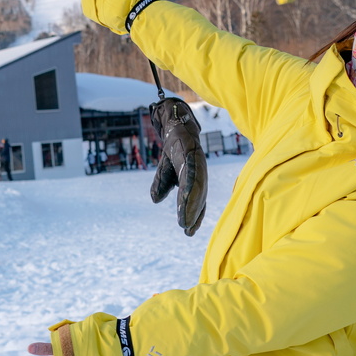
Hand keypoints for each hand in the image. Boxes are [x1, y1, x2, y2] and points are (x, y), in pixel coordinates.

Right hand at [149, 98, 207, 235]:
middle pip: (199, 197)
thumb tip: (156, 199)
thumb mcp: (165, 170)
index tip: (188, 232)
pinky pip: (192, 171)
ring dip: (192, 204)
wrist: (175, 123)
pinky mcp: (192, 152)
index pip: (195, 201)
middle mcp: (199, 173)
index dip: (193, 216)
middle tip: (188, 230)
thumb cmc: (174, 149)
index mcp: (194, 180)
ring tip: (185, 220)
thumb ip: (162, 184)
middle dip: (194, 214)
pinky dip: (190, 185)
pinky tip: (186, 197)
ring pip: (197, 187)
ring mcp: (197, 162)